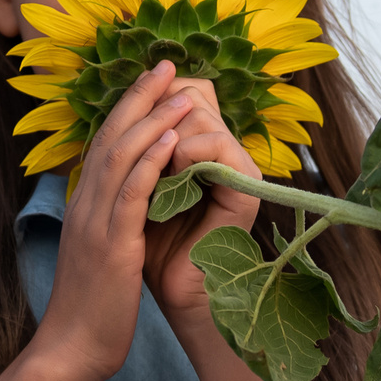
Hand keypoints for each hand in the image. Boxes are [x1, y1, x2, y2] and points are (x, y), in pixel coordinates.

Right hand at [25, 61, 200, 380]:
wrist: (72, 349)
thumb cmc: (93, 309)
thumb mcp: (102, 255)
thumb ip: (114, 223)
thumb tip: (134, 204)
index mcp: (84, 206)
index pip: (104, 143)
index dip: (128, 108)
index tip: (153, 80)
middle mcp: (85, 206)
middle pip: (110, 137)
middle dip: (140, 97)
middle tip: (166, 64)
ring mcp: (94, 224)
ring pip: (120, 157)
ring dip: (152, 120)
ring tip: (181, 92)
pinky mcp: (111, 246)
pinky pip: (130, 195)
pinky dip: (149, 163)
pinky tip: (171, 141)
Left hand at [140, 82, 261, 330]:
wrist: (168, 290)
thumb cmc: (150, 241)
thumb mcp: (140, 183)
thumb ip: (143, 145)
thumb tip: (135, 97)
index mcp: (203, 146)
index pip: (188, 91)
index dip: (158, 95)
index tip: (137, 119)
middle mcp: (225, 152)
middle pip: (194, 95)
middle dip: (160, 115)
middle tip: (149, 152)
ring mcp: (238, 169)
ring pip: (202, 115)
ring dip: (169, 135)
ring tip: (159, 168)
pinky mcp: (245, 189)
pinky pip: (218, 145)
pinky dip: (188, 150)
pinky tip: (173, 171)